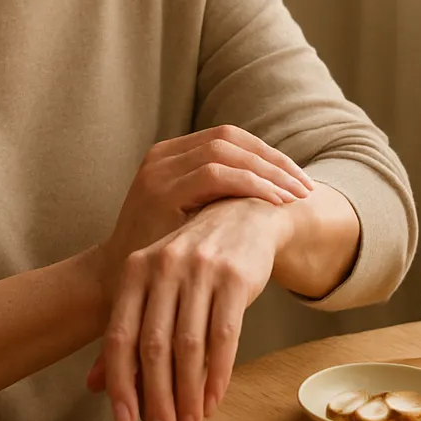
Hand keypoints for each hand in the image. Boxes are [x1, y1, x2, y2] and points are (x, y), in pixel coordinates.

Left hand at [92, 196, 288, 420]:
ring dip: (188, 395)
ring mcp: (200, 269)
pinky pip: (224, 336)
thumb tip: (94, 387)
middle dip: (156, 400)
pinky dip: (217, 375)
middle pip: (154, 347)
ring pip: (189, 347)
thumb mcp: (155, 286)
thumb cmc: (193, 260)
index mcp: (135, 269)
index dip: (121, 384)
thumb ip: (128, 334)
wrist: (245, 215)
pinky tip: (213, 400)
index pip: (120, 337)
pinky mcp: (235, 277)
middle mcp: (163, 266)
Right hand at [99, 125, 313, 281]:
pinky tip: (273, 202)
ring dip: (267, 171)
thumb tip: (274, 186)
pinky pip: (216, 175)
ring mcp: (159, 171)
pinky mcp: (160, 192)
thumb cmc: (160, 256)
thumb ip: (217, 197)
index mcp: (169, 155)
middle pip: (230, 137)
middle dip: (273, 160)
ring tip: (295, 196)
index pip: (228, 137)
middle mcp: (162, 155)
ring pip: (226, 151)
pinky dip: (251, 185)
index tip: (295, 179)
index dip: (266, 153)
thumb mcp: (189, 217)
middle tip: (305, 186)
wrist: (116, 284)